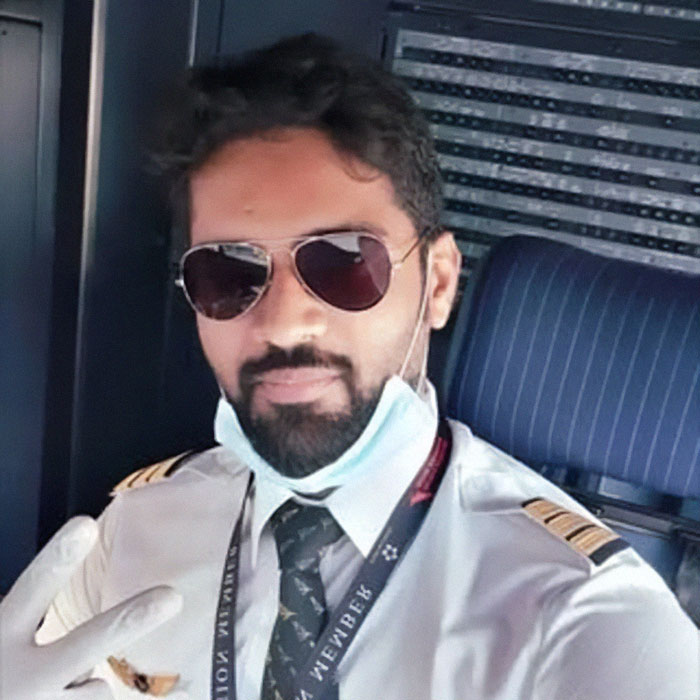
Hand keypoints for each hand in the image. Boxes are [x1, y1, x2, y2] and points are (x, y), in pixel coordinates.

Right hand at [0, 516, 182, 698]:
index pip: (34, 589)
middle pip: (87, 644)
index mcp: (0, 638)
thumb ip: (21, 622)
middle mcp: (22, 679)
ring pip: (98, 690)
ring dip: (82, 692)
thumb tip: (67, 599)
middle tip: (172, 598)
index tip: (85, 526)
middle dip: (131, 621)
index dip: (59, 559)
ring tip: (46, 698)